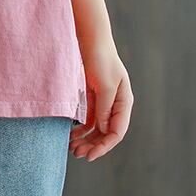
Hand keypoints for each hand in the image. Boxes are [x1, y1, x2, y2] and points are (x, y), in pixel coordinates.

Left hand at [69, 42, 132, 161]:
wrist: (91, 39)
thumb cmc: (100, 59)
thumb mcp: (104, 84)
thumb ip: (105, 108)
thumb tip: (106, 131)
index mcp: (124, 103)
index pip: (117, 132)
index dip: (104, 146)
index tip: (90, 155)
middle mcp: (116, 105)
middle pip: (107, 133)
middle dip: (94, 145)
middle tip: (77, 154)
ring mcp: (105, 101)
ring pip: (98, 128)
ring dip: (87, 139)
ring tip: (72, 148)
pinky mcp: (93, 96)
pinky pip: (90, 118)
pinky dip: (82, 128)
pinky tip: (71, 135)